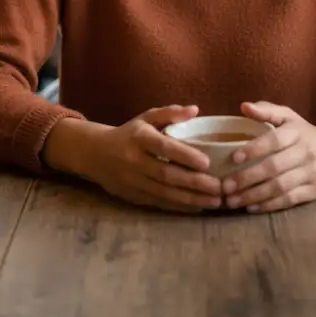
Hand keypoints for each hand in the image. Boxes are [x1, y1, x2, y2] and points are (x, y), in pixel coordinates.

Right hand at [82, 105, 222, 212]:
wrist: (95, 154)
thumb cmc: (128, 133)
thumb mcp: (146, 118)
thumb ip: (169, 113)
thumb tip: (195, 109)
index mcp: (139, 138)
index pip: (164, 148)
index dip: (185, 155)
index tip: (207, 162)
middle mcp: (135, 161)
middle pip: (167, 174)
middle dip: (195, 183)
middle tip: (220, 187)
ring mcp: (133, 182)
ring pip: (165, 193)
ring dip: (192, 199)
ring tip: (215, 201)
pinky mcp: (134, 197)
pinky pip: (159, 204)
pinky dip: (180, 207)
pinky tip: (199, 207)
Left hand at [220, 102, 315, 213]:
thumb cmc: (306, 133)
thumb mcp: (289, 116)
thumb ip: (267, 110)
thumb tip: (243, 106)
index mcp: (296, 132)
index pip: (274, 140)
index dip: (253, 149)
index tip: (232, 158)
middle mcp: (304, 152)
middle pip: (273, 167)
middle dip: (247, 178)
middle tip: (225, 186)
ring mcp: (311, 173)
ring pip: (279, 187)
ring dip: (254, 195)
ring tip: (232, 201)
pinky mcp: (315, 190)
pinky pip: (289, 199)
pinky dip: (269, 205)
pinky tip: (251, 207)